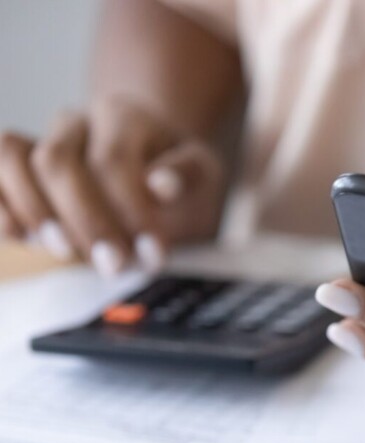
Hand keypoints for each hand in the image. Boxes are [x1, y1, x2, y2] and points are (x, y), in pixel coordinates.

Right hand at [0, 96, 223, 275]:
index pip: (111, 160)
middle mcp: (75, 122)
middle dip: (85, 221)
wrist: (155, 171)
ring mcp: (41, 141)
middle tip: (114, 264)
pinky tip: (19, 237)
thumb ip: (186, 176)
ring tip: (68, 252)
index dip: (129, 211)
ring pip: (11, 159)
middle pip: (57, 162)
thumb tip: (160, 185)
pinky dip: (0, 206)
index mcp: (123, 116)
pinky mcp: (19, 170)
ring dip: (36, 212)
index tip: (153, 253)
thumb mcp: (203, 174)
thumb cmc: (179, 177)